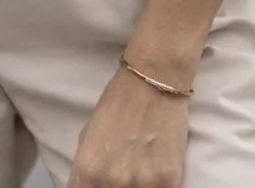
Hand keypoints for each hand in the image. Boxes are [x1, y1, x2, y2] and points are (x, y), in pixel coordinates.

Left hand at [70, 66, 190, 187]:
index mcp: (88, 169)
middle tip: (123, 171)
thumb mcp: (88, 136)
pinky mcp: (168, 180)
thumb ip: (85, 170)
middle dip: (114, 187)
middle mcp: (113, 181)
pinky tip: (155, 171)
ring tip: (139, 169)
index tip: (100, 184)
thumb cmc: (119, 102)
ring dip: (136, 187)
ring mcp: (142, 183)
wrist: (155, 78)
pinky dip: (156, 185)